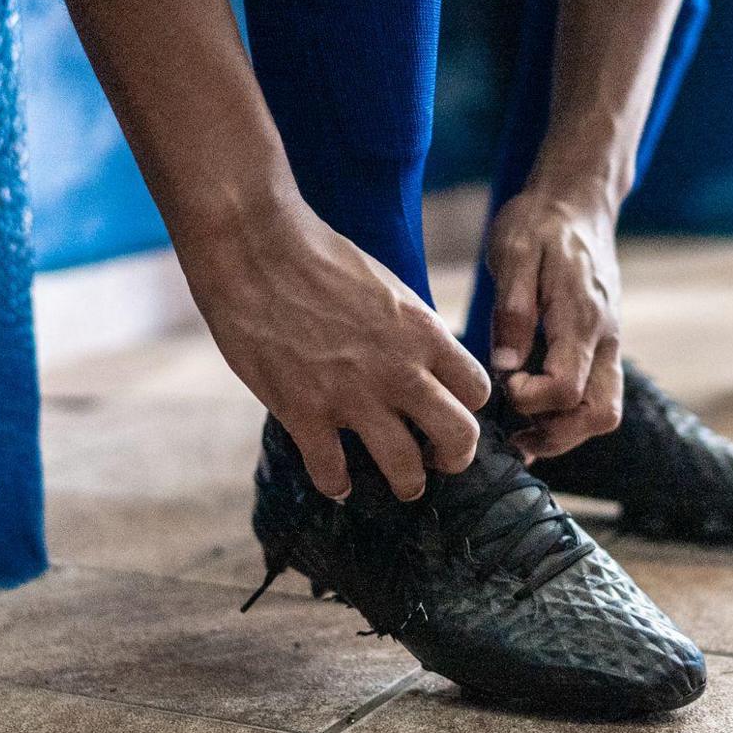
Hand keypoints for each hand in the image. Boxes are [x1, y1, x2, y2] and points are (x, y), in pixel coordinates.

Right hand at [180, 195, 488, 502]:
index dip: (468, 408)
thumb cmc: (317, 255)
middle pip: (459, 437)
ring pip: (405, 470)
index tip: (450, 414)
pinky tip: (336, 481)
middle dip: (453, 459)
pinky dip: (337, 485)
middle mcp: (399, 369)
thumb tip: (421, 360)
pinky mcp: (304, 412)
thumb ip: (410, 330)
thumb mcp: (387, 286)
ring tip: (399, 484)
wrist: (255, 247)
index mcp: (423, 332)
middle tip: (436, 461)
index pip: (477, 390)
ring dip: (406, 484)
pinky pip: (333, 474)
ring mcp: (352, 396)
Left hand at [484, 182, 624, 460]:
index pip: (567, 387)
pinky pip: (598, 394)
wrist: (577, 202)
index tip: (502, 383)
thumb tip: (504, 365)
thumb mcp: (514, 253)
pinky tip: (534, 416)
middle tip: (514, 439)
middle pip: (600, 414)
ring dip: (566, 432)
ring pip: (604, 411)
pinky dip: (570, 416)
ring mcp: (608, 343)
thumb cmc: (540, 224)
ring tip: (522, 435)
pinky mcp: (602, 344)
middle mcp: (604, 337)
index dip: (530, 399)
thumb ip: (512, 310)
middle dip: (557, 436)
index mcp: (581, 317)